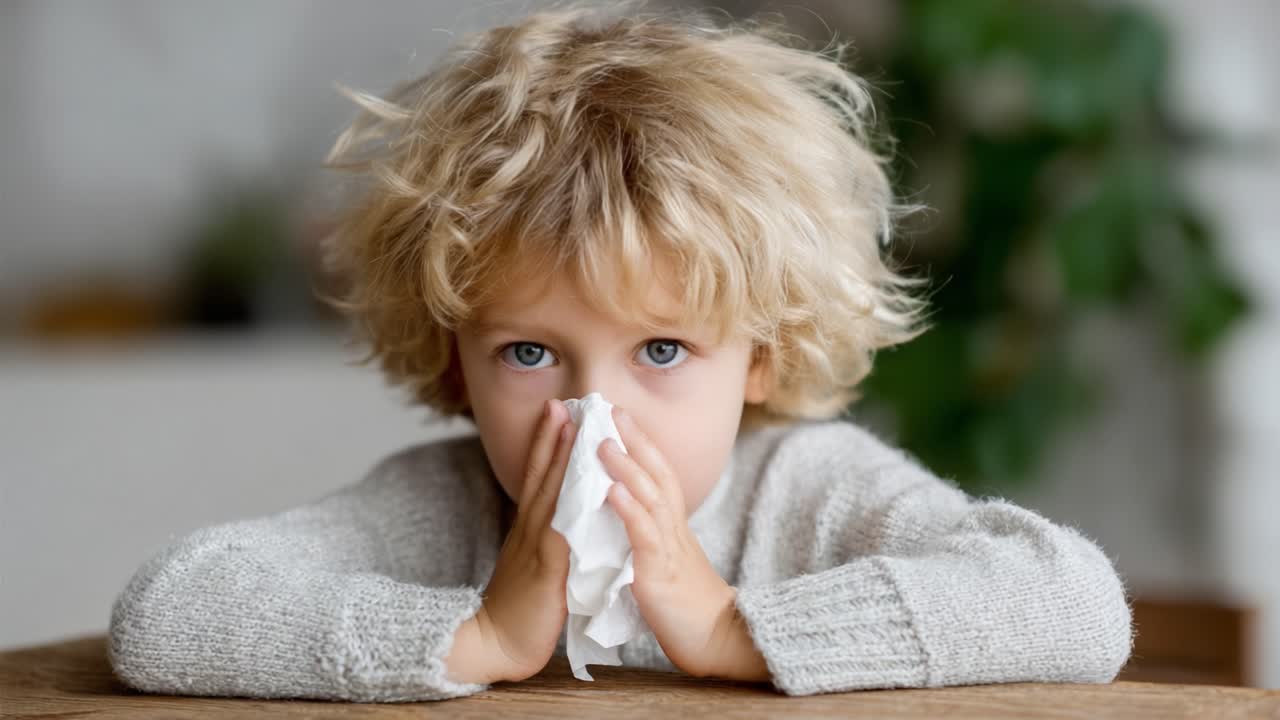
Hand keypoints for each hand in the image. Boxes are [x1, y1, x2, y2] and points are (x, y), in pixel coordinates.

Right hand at [475, 399, 576, 681]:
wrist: (493, 644)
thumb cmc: (520, 611)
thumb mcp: (534, 566)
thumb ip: (549, 541)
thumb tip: (569, 521)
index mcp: (529, 529)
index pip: (537, 477)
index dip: (546, 443)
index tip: (558, 410)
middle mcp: (530, 529)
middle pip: (542, 474)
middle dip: (554, 437)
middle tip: (564, 401)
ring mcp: (537, 545)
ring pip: (552, 492)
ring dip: (562, 457)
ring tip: (574, 426)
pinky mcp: (548, 567)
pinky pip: (564, 528)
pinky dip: (575, 503)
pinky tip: (589, 484)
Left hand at [599, 405, 766, 679]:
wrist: (719, 642)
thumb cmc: (689, 608)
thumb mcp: (667, 562)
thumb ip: (649, 539)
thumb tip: (623, 519)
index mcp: (673, 527)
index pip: (660, 474)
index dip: (641, 443)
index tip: (619, 415)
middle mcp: (674, 530)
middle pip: (658, 474)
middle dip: (635, 439)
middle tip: (610, 408)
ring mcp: (670, 550)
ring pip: (651, 498)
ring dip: (627, 467)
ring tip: (603, 441)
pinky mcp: (662, 574)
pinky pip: (646, 536)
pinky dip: (630, 510)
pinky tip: (612, 491)